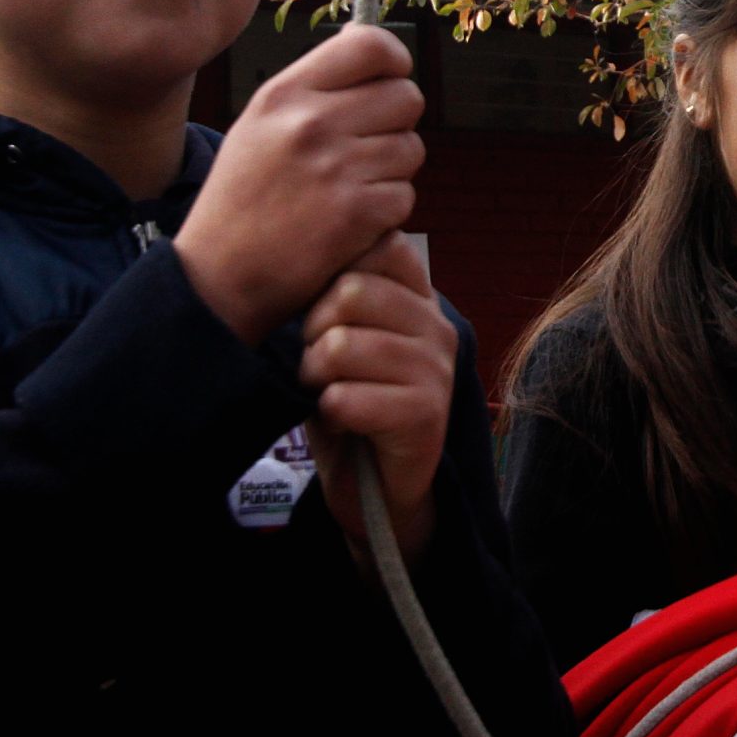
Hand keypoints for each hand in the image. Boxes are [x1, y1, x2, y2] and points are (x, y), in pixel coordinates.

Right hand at [175, 24, 424, 342]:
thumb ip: (311, 88)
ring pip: (411, 149)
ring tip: (350, 189)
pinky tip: (350, 222)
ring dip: (392, 172)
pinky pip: (404, 196)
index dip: (394, 62)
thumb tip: (366, 46)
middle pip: (406, 96)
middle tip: (368, 149)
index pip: (370, 46)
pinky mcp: (356, 214)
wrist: (218, 277)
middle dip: (397, 124)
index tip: (390, 80)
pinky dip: (386, 213)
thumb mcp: (258, 127)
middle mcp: (310, 123)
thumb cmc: (242, 201)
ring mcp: (335, 168)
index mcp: (284, 94)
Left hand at [298, 232, 454, 563]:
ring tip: (324, 392)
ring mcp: (437, 370)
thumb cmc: (349, 403)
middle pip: (352, 292)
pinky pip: (346, 397)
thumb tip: (300, 257)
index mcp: (419, 300)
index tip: (325, 314)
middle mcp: (436, 327)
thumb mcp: (340, 337)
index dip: (335, 274)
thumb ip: (335, 296)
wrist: (375, 489)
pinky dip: (328, 412)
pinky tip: (342, 422)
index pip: (382, 246)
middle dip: (313, 330)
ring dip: (314, 376)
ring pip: (342, 345)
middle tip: (316, 363)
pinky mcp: (426, 415)